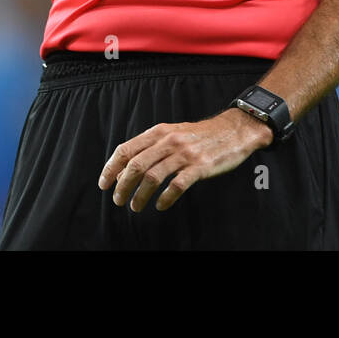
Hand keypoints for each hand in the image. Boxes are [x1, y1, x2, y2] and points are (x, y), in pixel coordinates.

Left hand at [97, 107, 273, 212]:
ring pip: (153, 177)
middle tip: (118, 200)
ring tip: (135, 206)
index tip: (104, 184)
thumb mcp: (172, 132)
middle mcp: (169, 141)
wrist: (234, 130)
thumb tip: (126, 167)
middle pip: (136, 165)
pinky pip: (177, 185)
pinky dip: (165, 198)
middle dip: (122, 185)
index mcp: (159, 131)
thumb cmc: (200, 135)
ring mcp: (185, 154)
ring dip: (140, 195)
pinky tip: (161, 205)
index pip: (126, 149)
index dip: (112, 168)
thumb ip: (151, 146)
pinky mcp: (200, 167)